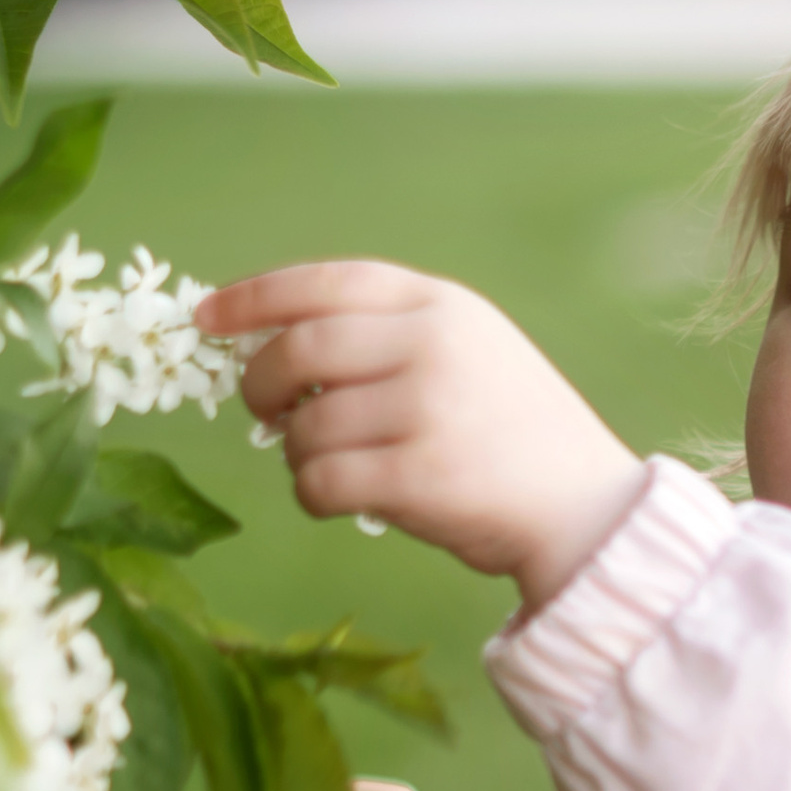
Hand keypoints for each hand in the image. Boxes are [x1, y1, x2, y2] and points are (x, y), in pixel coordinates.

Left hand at [200, 260, 646, 609]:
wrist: (585, 509)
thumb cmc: (513, 434)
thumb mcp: (470, 350)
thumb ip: (388, 334)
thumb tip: (270, 344)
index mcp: (441, 305)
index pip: (326, 281)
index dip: (255, 296)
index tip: (206, 315)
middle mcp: (432, 345)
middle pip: (298, 349)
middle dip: (260, 383)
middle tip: (264, 414)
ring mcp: (427, 409)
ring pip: (305, 426)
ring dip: (297, 454)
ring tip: (330, 467)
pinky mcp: (419, 477)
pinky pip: (319, 483)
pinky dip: (311, 496)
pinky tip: (337, 500)